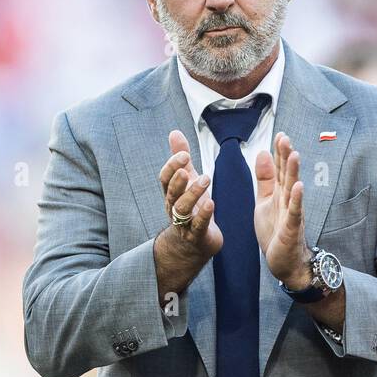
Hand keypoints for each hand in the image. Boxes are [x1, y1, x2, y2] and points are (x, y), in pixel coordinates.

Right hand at [153, 130, 220, 304]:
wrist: (193, 245)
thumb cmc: (191, 208)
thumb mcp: (187, 180)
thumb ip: (180, 157)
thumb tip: (174, 132)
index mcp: (171, 193)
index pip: (165, 178)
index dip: (172, 166)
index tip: (185, 154)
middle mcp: (173, 207)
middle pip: (171, 193)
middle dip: (178, 179)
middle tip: (189, 166)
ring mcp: (184, 223)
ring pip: (182, 209)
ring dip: (192, 193)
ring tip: (206, 180)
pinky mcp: (197, 236)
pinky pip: (197, 226)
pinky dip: (203, 215)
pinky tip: (211, 204)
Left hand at [255, 132, 312, 289]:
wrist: (285, 262)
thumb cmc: (276, 231)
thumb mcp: (264, 202)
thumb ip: (264, 179)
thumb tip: (262, 153)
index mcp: (279, 193)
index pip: (279, 169)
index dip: (279, 153)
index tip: (280, 134)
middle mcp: (288, 200)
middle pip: (286, 175)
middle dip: (286, 156)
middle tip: (285, 137)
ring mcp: (292, 213)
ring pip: (292, 189)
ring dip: (293, 172)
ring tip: (294, 154)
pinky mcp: (292, 228)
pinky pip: (295, 212)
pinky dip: (297, 199)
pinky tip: (298, 186)